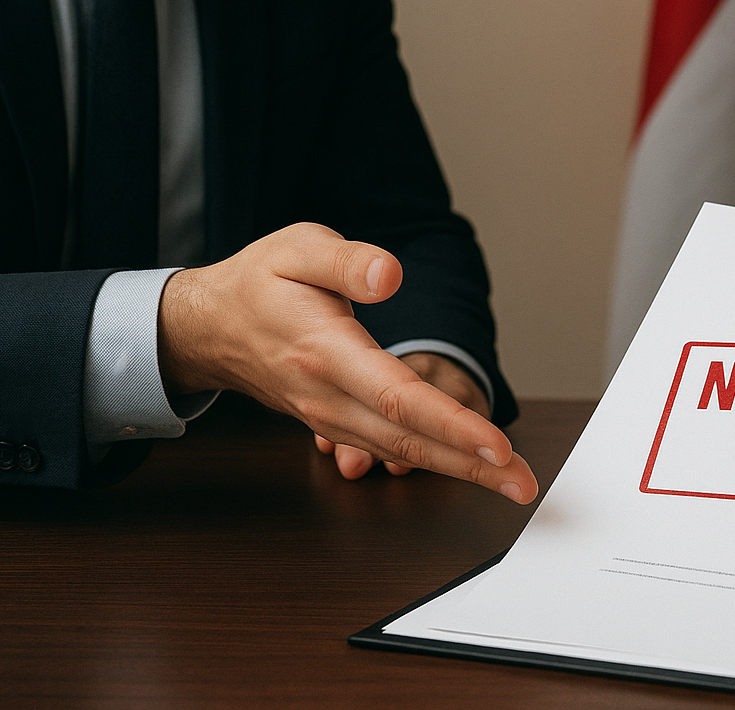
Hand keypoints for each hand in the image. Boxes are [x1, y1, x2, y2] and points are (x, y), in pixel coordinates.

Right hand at [158, 222, 536, 502]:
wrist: (210, 327)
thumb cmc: (260, 283)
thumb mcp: (298, 249)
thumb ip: (347, 262)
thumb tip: (390, 276)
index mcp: (325, 351)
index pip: (397, 398)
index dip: (451, 424)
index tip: (497, 445)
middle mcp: (329, 395)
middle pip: (408, 440)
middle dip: (472, 466)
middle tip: (524, 485)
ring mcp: (331, 417)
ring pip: (401, 453)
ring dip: (460, 471)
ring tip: (512, 483)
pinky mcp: (336, 424)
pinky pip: (389, 450)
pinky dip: (433, 462)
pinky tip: (470, 469)